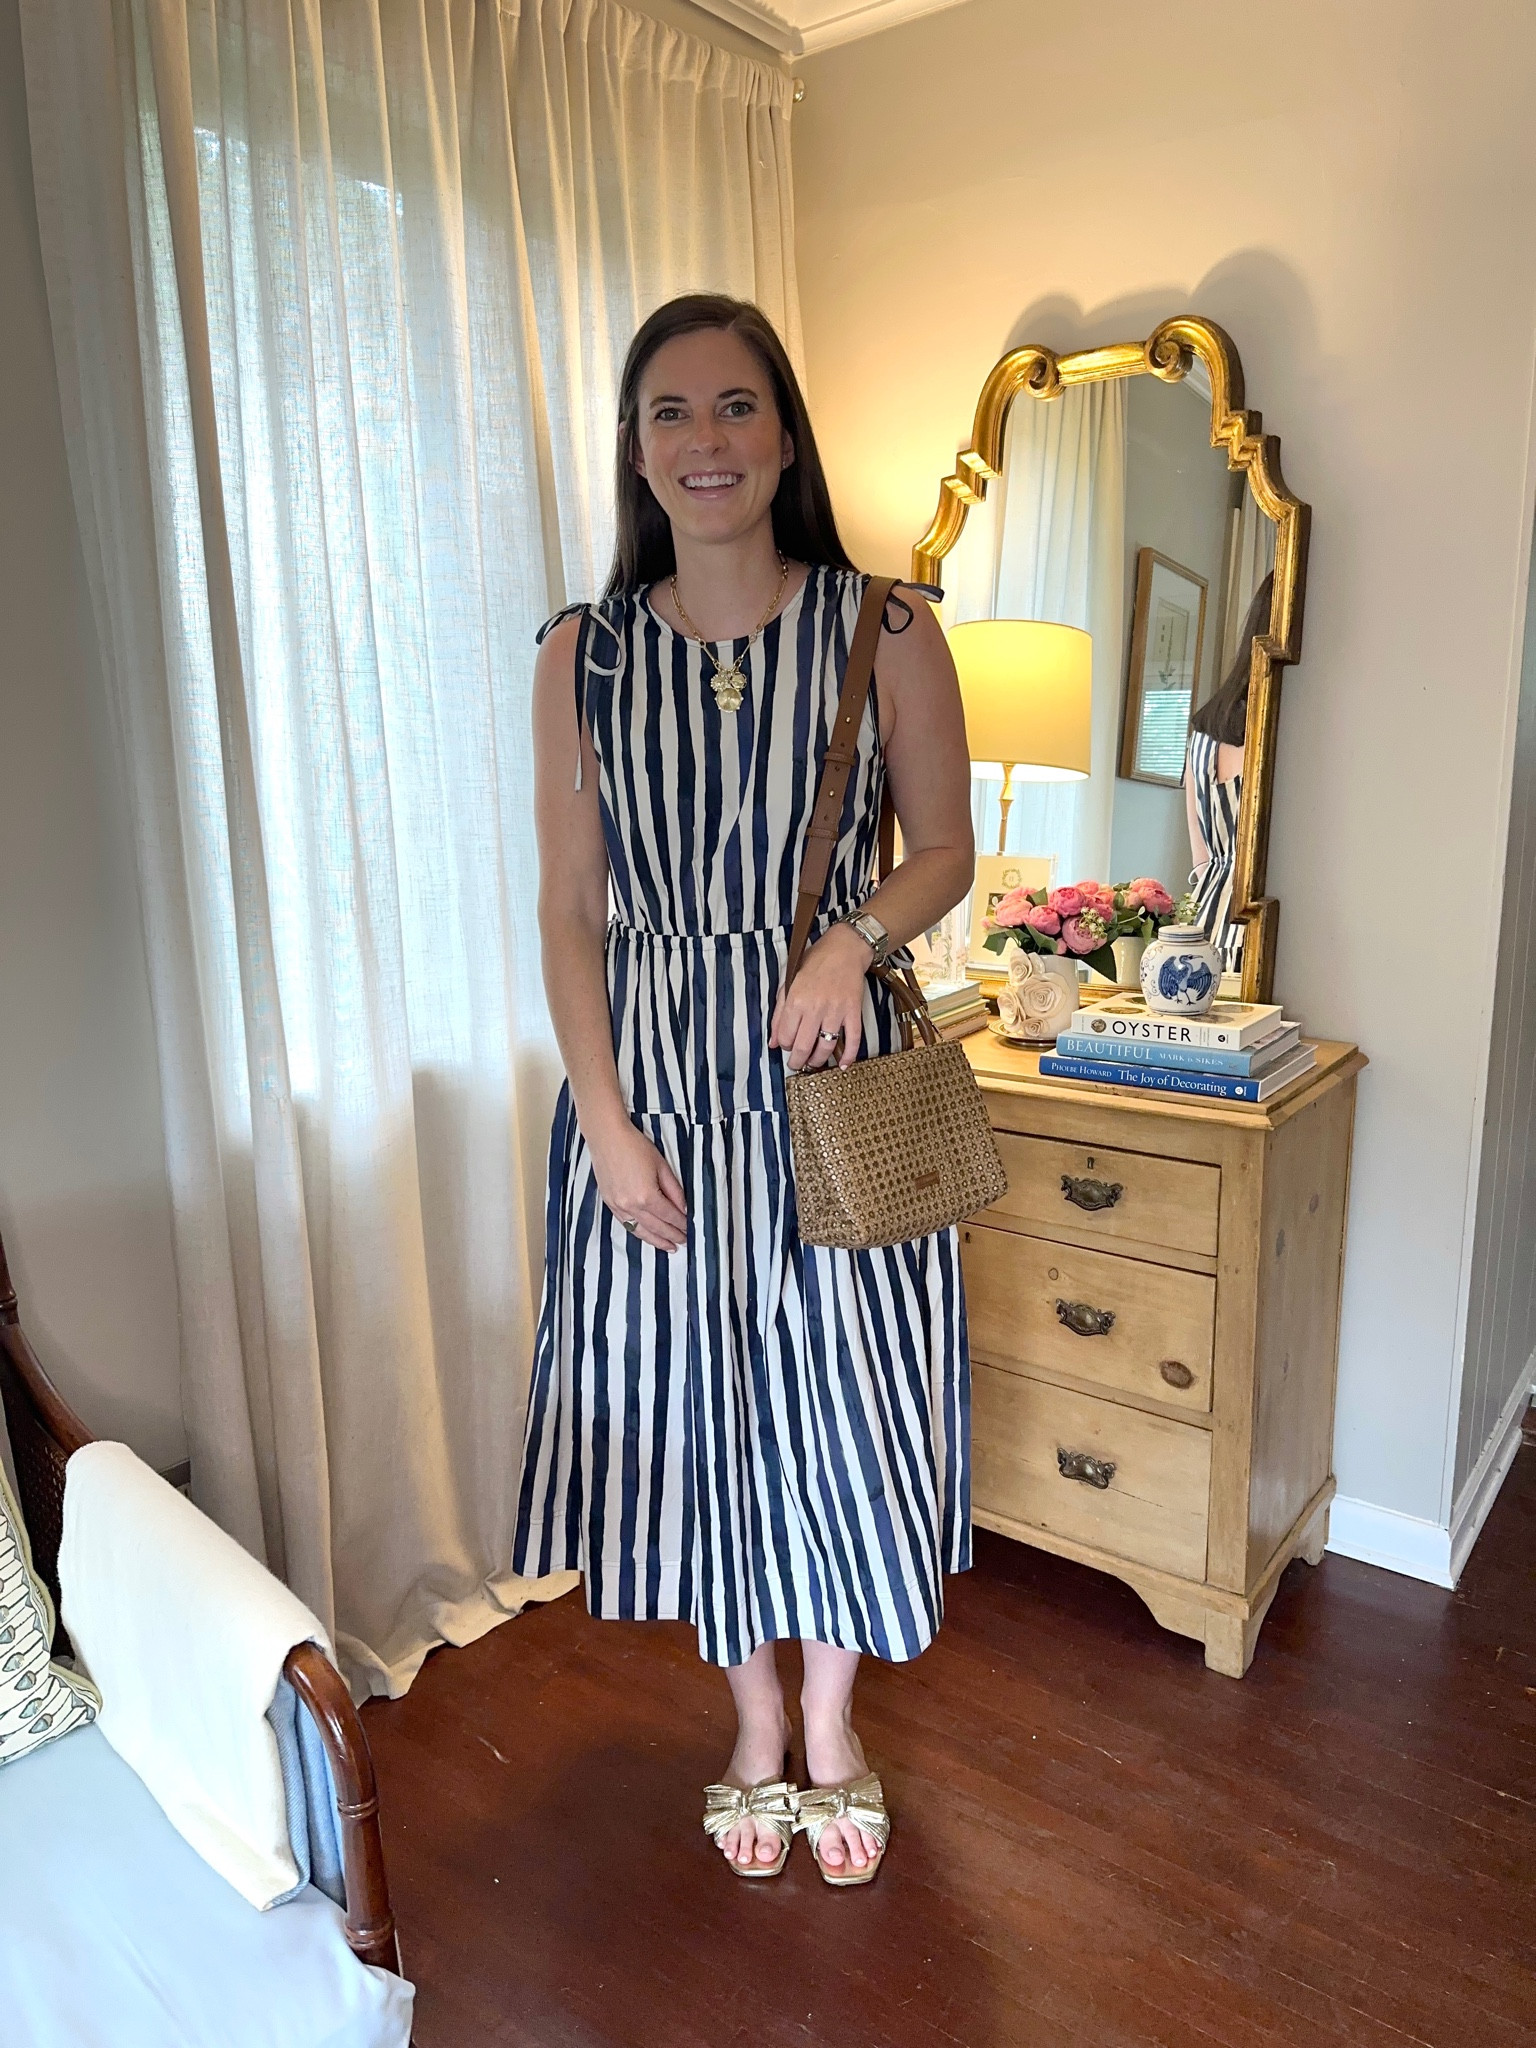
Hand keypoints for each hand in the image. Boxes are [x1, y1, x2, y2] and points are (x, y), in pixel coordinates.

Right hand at [587, 1121, 687, 1250]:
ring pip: (640, 1231)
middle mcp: (631, 1206)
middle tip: (684, 1241)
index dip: (682, 1224)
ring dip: (656, 1241)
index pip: (670, 1216)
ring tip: (669, 1246)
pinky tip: (647, 1235)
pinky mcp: (610, 1203)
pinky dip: (639, 1232)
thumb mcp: (662, 1166)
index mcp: (646, 1196)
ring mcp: (618, 1206)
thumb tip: (683, 1208)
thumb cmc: (634, 1146)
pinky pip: (627, 1224)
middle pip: (657, 1228)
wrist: (607, 1137)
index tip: (690, 1229)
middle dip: (672, 1236)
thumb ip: (674, 1190)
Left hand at [770, 924, 870, 1071]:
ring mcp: (836, 1011)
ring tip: (813, 1063)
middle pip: (804, 1046)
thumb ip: (778, 1013)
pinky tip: (843, 1065)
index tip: (787, 1045)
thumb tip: (773, 1042)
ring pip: (826, 1047)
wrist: (844, 949)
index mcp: (796, 1000)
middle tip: (796, 1064)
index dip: (784, 1045)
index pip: (785, 1036)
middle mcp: (815, 1008)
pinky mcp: (854, 1012)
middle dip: (798, 1061)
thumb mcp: (788, 982)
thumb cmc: (814, 962)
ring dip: (818, 1061)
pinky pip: (853, 1039)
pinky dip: (849, 1055)